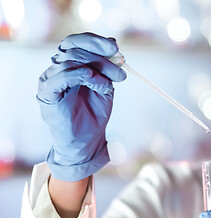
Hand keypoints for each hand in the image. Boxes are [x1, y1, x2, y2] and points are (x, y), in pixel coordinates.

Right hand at [37, 32, 126, 181]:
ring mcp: (51, 79)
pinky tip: (99, 84)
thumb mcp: (105, 86)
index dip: (96, 40)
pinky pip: (62, 76)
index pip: (77, 42)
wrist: (86, 141)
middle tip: (121, 66)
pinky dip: (83, 75)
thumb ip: (107, 67)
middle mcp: (58, 68)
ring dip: (97, 68)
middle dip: (101, 55)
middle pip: (74, 48)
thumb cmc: (94, 114)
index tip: (115, 46)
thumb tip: (114, 45)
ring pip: (70, 59)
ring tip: (111, 84)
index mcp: (70, 65)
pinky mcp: (48, 93)